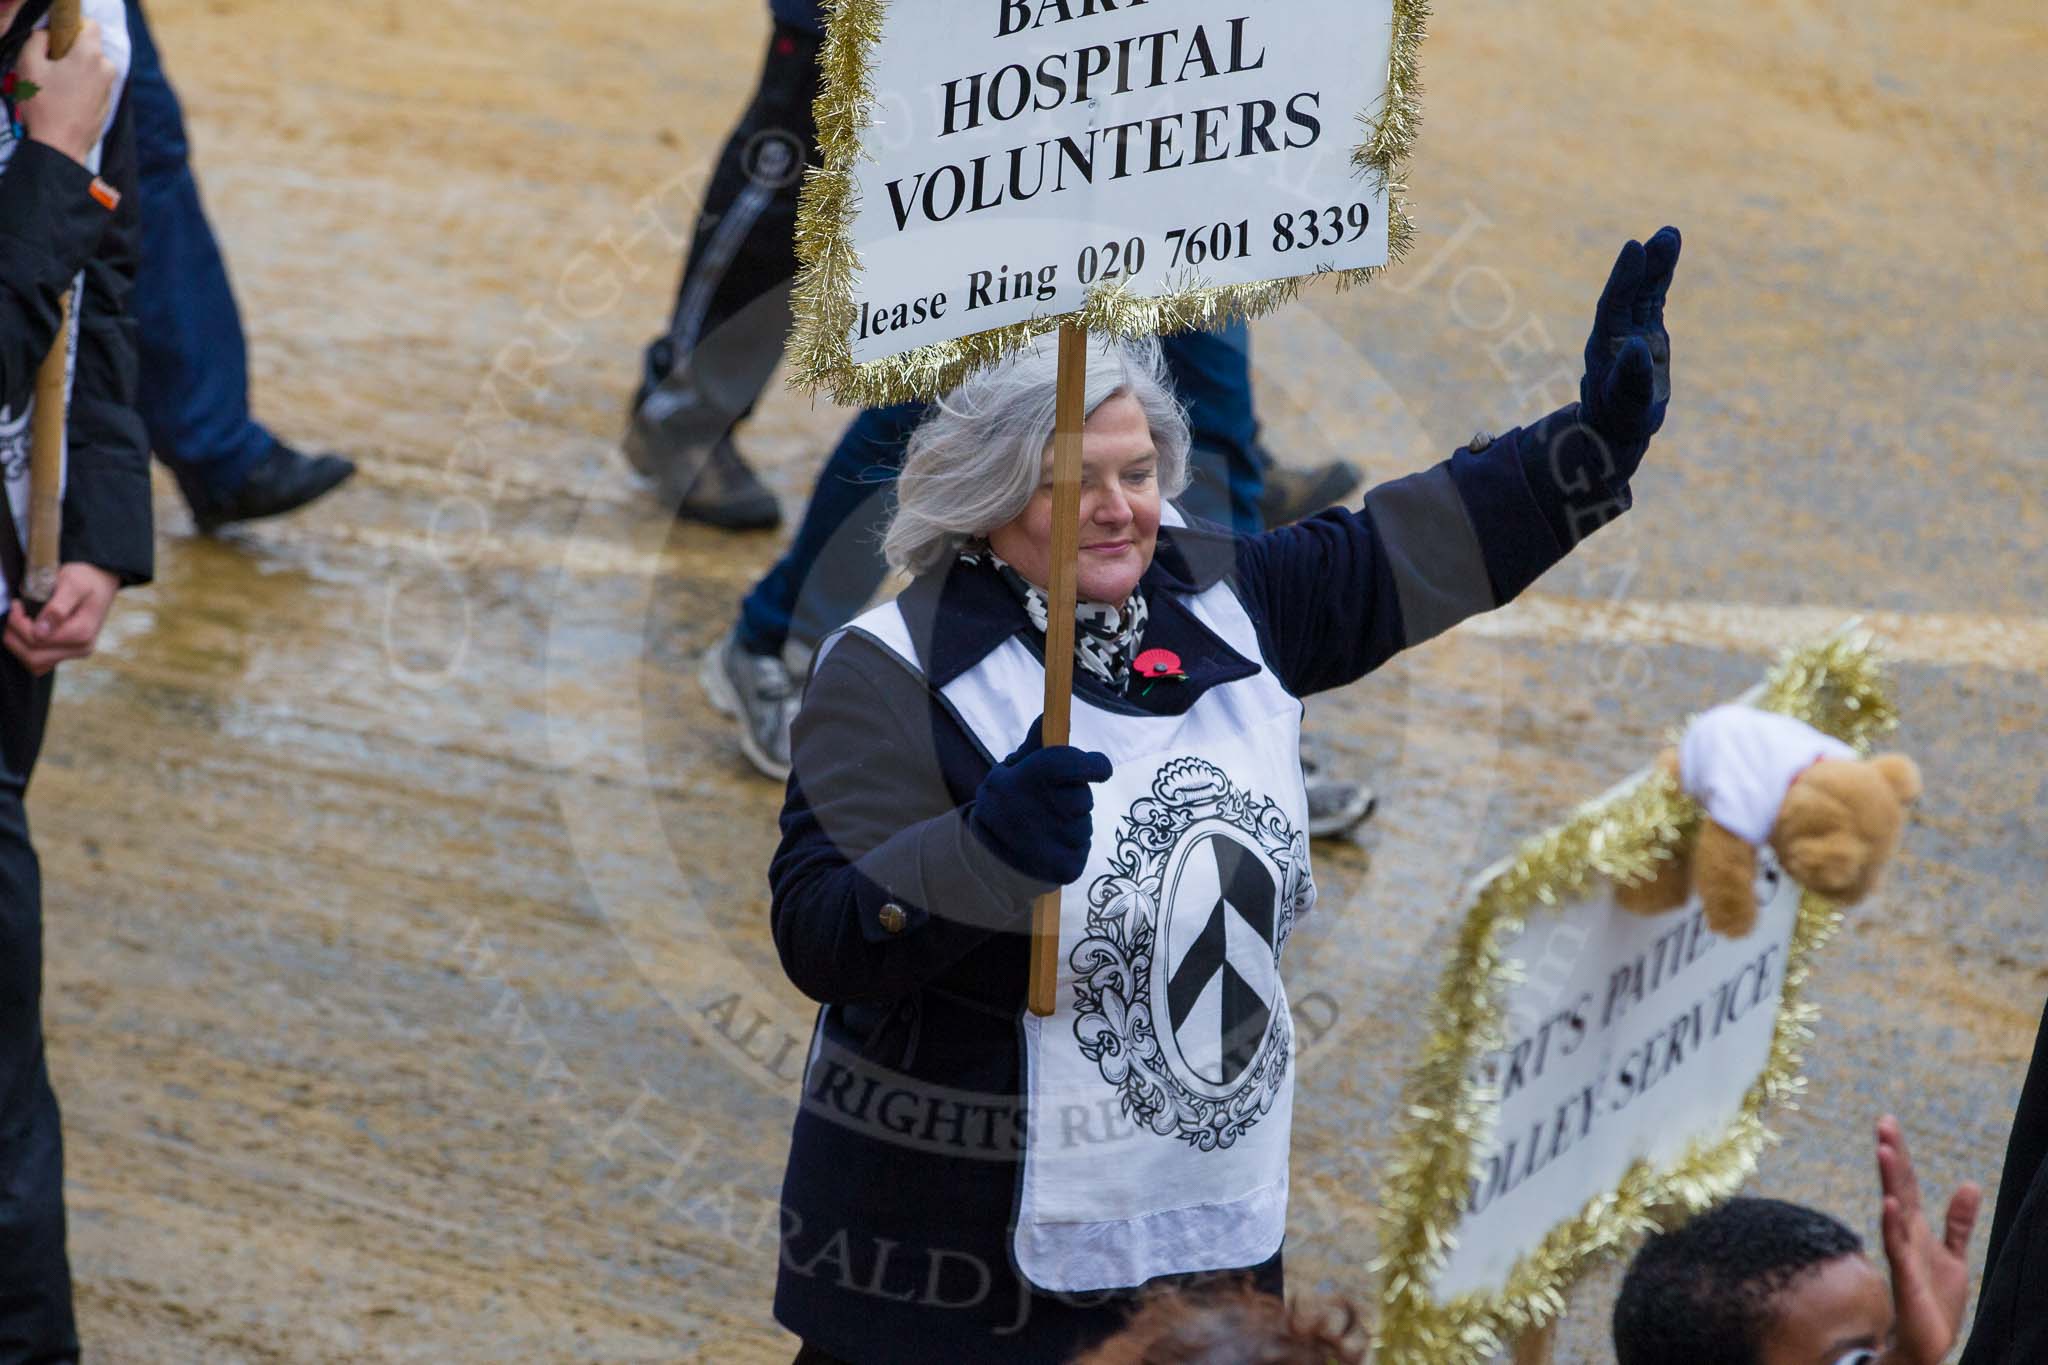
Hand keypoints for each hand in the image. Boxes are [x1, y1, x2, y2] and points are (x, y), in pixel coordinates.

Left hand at [6, 562, 119, 674]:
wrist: (100, 581)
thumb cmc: (85, 579)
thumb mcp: (72, 584)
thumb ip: (57, 608)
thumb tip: (41, 632)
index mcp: (82, 633)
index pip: (37, 640)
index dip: (18, 623)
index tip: (17, 604)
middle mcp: (81, 648)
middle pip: (33, 656)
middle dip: (15, 635)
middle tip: (17, 612)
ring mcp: (75, 653)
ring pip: (34, 663)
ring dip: (18, 645)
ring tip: (20, 622)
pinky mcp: (69, 654)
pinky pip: (40, 663)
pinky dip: (26, 650)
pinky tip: (28, 632)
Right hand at [15, 20, 118, 167]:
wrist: (60, 146)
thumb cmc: (44, 105)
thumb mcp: (28, 65)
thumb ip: (37, 40)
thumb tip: (46, 35)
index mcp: (90, 55)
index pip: (91, 25)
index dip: (73, 27)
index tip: (58, 39)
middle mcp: (106, 70)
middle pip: (91, 48)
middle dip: (72, 53)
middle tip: (51, 67)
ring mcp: (109, 89)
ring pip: (92, 69)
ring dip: (76, 71)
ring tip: (57, 87)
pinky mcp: (107, 105)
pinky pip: (93, 86)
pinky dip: (82, 88)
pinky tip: (66, 100)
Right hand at [969, 715, 1112, 886]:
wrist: (986, 860)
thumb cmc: (1005, 804)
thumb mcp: (1009, 772)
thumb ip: (1035, 747)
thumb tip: (1048, 714)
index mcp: (1018, 781)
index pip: (1067, 763)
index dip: (1093, 764)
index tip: (1100, 766)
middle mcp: (1030, 813)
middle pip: (1082, 797)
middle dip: (1075, 796)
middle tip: (1053, 804)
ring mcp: (1047, 845)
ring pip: (1083, 824)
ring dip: (1072, 823)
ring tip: (1045, 828)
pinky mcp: (1064, 868)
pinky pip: (1082, 847)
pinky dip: (1071, 846)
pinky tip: (1050, 847)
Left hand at [1580, 226, 1681, 449]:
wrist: (1617, 426)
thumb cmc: (1622, 418)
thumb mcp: (1628, 403)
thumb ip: (1631, 378)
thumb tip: (1636, 346)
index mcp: (1605, 345)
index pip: (1614, 304)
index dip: (1624, 277)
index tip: (1635, 249)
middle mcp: (1615, 330)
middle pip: (1630, 290)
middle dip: (1645, 263)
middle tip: (1666, 235)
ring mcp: (1631, 326)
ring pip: (1643, 289)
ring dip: (1657, 262)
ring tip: (1671, 233)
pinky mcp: (1646, 328)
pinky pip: (1653, 295)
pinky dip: (1661, 275)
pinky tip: (1670, 249)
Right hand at [1874, 1114, 1981, 1364]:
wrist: (1928, 1343)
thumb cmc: (1935, 1301)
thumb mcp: (1953, 1255)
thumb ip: (1958, 1221)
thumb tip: (1969, 1183)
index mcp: (1916, 1228)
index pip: (1907, 1183)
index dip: (1901, 1153)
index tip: (1888, 1121)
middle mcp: (1906, 1234)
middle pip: (1898, 1187)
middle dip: (1892, 1155)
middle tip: (1883, 1123)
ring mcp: (1904, 1253)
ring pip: (1895, 1209)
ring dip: (1890, 1180)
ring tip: (1885, 1150)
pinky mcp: (1906, 1276)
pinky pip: (1897, 1246)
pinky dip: (1892, 1223)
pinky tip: (1890, 1203)